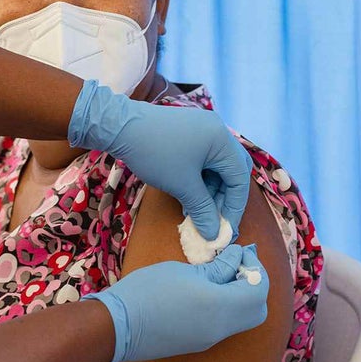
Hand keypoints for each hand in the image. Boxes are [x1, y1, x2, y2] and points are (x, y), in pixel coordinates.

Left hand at [68, 80, 251, 239]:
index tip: (226, 229)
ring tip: (197, 212)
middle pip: (232, 171)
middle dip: (224, 198)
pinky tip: (188, 197)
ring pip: (216, 167)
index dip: (234, 207)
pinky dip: (200, 179)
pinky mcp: (189, 132)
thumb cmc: (155, 154)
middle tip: (215, 221)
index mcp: (222, 140)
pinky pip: (203, 159)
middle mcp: (218, 130)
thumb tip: (213, 235)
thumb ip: (202, 210)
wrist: (120, 126)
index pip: (240, 178)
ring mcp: (203, 129)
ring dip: (210, 191)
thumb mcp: (182, 185)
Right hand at [90, 244, 268, 361]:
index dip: (254, 267)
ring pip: (244, 319)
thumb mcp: (186, 270)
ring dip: (240, 297)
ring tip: (219, 277)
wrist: (118, 326)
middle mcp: (222, 327)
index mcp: (220, 305)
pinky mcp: (199, 344)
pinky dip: (227, 308)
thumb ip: (218, 267)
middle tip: (233, 266)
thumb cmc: (148, 290)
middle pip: (258, 309)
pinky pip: (226, 326)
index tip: (238, 252)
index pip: (259, 288)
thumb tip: (238, 258)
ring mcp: (211, 339)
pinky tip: (206, 293)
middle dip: (253, 285)